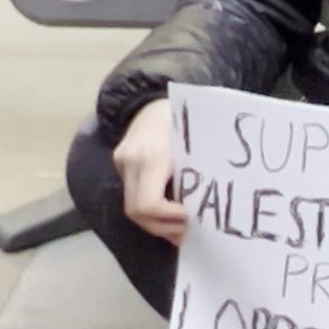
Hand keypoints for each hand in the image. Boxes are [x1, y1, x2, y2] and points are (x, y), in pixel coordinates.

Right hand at [113, 97, 186, 244]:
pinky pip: (131, 195)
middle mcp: (130, 161)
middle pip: (136, 212)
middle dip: (163, 227)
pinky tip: (169, 214)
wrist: (153, 96)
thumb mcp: (197, 142)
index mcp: (151, 155)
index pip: (148, 204)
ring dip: (156, 223)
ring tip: (181, 228)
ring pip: (131, 208)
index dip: (169, 219)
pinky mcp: (119, 164)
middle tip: (188, 232)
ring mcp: (121, 162)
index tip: (191, 218)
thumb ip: (198, 174)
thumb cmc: (186, 116)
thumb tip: (209, 209)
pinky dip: (150, 210)